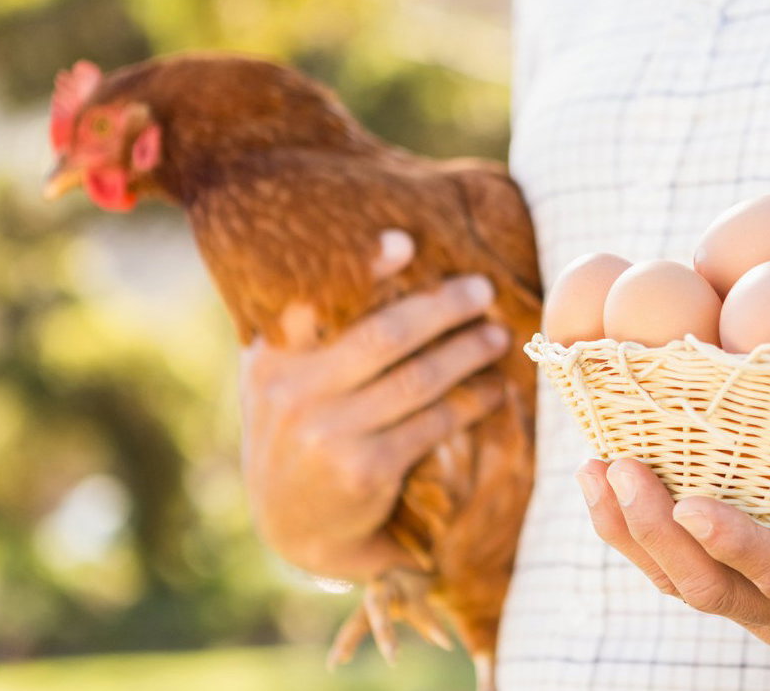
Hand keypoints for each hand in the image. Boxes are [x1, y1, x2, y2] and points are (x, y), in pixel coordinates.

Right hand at [240, 275, 508, 581]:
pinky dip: (470, 404)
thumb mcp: (282, 378)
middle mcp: (292, 394)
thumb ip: (310, 327)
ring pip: (417, 380)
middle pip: (385, 336)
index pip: (314, 303)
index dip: (361, 269)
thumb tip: (387, 249)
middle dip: (442, 308)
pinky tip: (493, 391)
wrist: (294, 525)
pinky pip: (432, 425)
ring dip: (467, 353)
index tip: (405, 244)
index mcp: (271, 359)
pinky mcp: (363, 471)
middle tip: (482, 290)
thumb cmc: (300, 430)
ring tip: (497, 337)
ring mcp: (327, 434)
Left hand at [575, 458, 769, 690]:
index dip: (741, 547)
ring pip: (681, 585)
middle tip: (620, 468)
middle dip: (658, 532)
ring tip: (593, 470)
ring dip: (631, 534)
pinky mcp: (751, 597)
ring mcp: (767, 612)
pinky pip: (682, 573)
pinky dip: (638, 534)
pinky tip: (608, 485)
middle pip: (710, 588)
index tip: (694, 507)